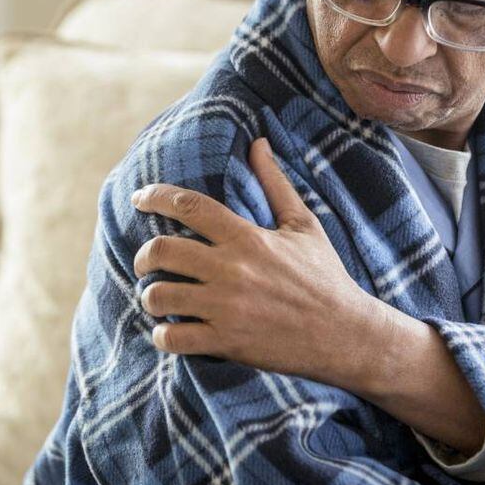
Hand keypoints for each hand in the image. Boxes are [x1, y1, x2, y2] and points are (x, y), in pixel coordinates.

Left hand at [131, 137, 376, 386]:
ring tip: (159, 299)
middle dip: (143, 256)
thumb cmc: (325, 276)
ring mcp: (227, 307)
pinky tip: (168, 332)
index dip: (156, 197)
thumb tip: (258, 143)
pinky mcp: (227, 342)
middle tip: (144, 263)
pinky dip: (162, 335)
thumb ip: (274, 183)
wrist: (346, 334)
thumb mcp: (303, 225)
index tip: (139, 199)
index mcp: (247, 237)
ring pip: (159, 296)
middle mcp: (232, 269)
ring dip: (151, 297)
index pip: (189, 206)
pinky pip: (173, 337)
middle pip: (162, 251)